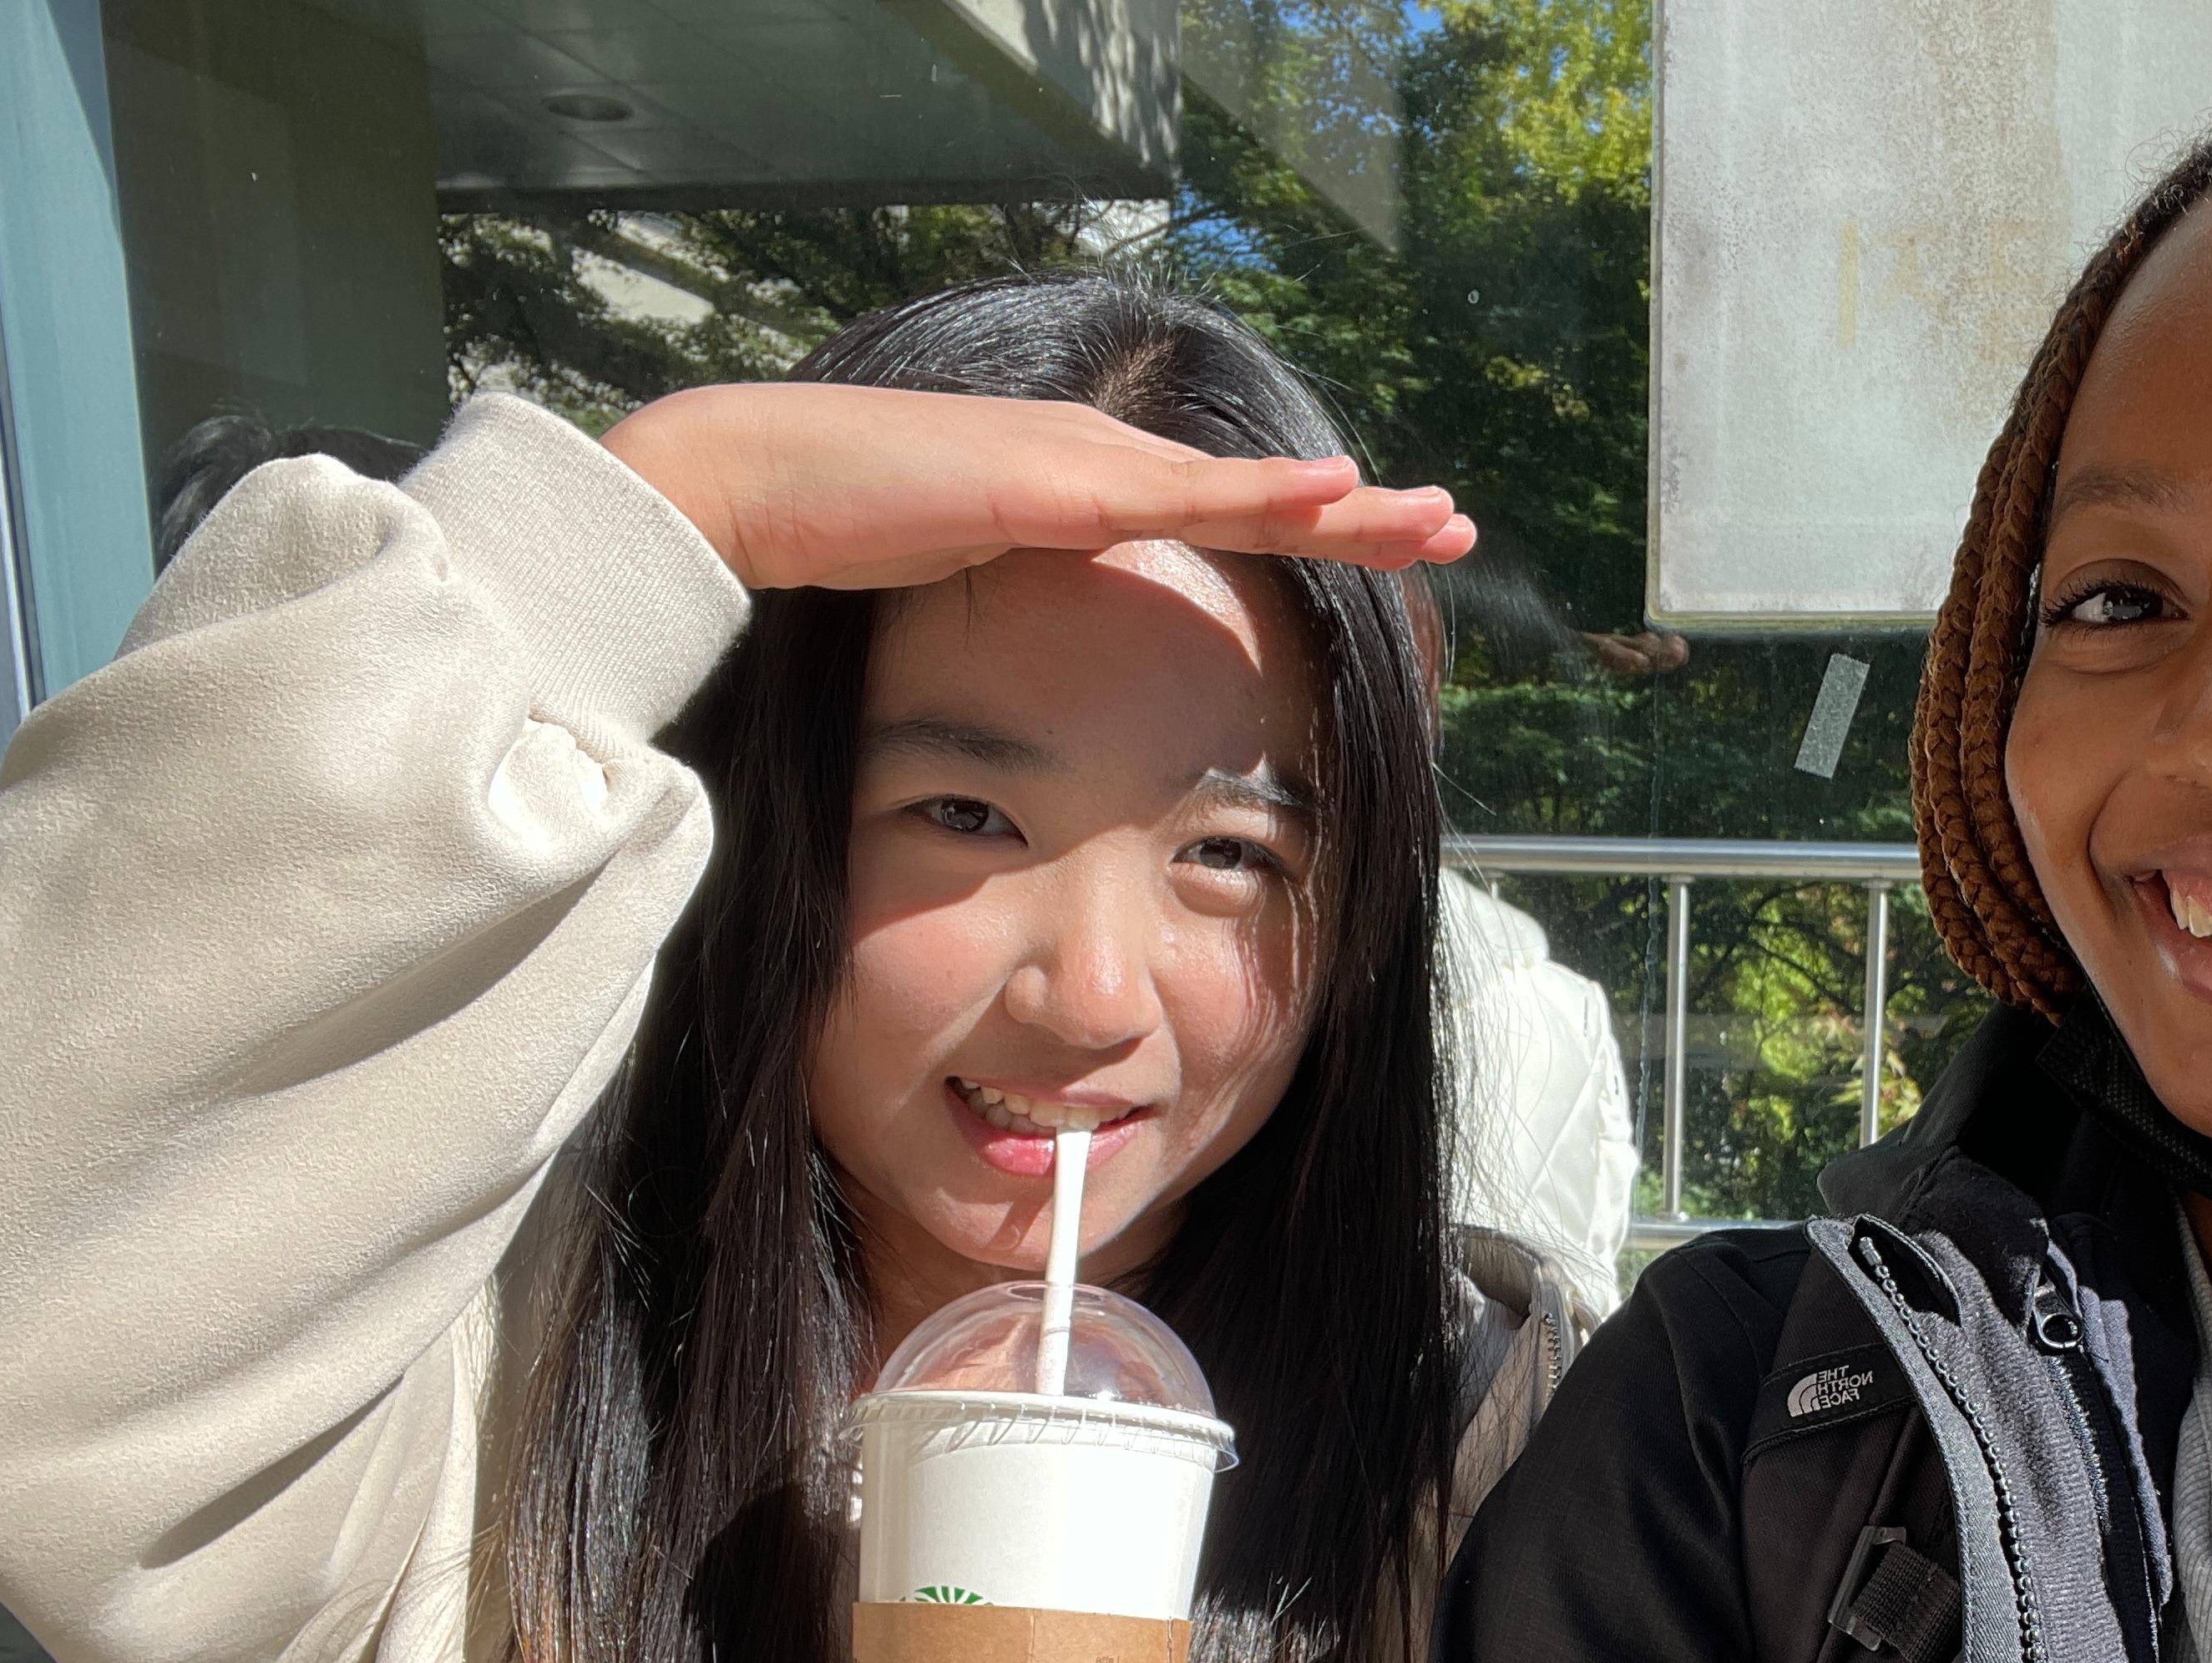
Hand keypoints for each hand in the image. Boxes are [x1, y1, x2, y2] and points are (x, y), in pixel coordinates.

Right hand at [602, 381, 1475, 590]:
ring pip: (1243, 489)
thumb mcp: (965, 580)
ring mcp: (1081, 464)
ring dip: (1345, 507)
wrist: (756, 487)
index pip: (1221, 509)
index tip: (1388, 539)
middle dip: (1361, 514)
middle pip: (1258, 492)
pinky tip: (1334, 489)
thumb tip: (1059, 651)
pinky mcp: (1054, 485)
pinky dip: (1263, 493)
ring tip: (1433, 517)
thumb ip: (1025, 598)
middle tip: (1454, 525)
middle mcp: (1098, 463)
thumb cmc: (843, 542)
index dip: (1309, 524)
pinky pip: (1180, 497)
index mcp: (1083, 487)